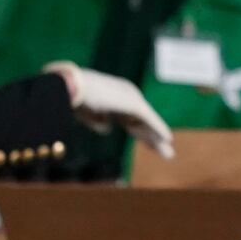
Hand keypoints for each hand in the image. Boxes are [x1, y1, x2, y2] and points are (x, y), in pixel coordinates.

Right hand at [49, 64, 175, 159]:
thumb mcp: (87, 113)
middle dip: (150, 137)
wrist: (72, 85)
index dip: (139, 131)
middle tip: (165, 151)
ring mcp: (131, 98)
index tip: (149, 144)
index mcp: (115, 96)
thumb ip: (99, 121)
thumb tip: (108, 129)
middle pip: (141, 121)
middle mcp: (127, 95)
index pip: (131, 117)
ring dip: (157, 139)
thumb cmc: (75, 97)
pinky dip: (158, 129)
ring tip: (168, 154)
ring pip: (147, 123)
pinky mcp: (134, 104)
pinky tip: (167, 139)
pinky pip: (150, 120)